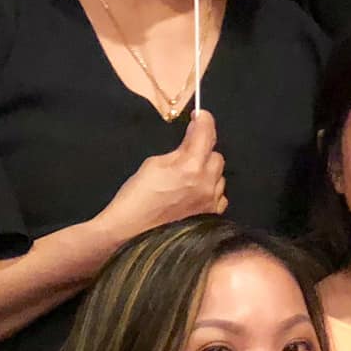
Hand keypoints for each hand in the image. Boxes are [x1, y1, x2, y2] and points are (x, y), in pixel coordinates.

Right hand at [92, 109, 226, 245]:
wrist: (131, 235)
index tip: (200, 115)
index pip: (206, 134)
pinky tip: (195, 193)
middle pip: (216, 156)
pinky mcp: (211, 217)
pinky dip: (210, 190)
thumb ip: (177, 151)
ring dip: (207, 172)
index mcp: (191, 166)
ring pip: (219, 177)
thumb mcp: (153, 166)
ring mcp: (211, 202)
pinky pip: (219, 196)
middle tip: (187, 152)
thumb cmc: (136, 198)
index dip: (204, 121)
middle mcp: (207, 183)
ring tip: (188, 177)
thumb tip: (192, 138)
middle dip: (204, 150)